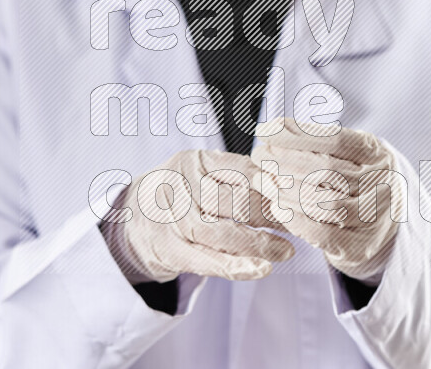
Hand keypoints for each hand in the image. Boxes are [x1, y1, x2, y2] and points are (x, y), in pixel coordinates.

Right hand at [101, 150, 294, 282]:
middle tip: (300, 223)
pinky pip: (206, 260)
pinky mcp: (168, 250)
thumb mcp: (200, 171)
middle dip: (274, 214)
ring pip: (223, 232)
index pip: (244, 170)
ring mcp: (172, 220)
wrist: (129, 220)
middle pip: (237, 200)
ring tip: (286, 250)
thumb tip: (288, 182)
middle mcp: (180, 187)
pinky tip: (261, 269)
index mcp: (194, 161)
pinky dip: (236, 266)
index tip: (301, 195)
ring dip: (261, 243)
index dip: (276, 184)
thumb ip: (236, 174)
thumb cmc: (181, 194)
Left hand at [251, 118, 404, 282]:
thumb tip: (273, 127)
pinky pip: (321, 233)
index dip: (296, 134)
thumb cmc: (354, 178)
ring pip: (323, 203)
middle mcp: (381, 185)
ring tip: (262, 179)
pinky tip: (276, 206)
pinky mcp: (358, 245)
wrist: (383, 221)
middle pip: (326, 170)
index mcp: (378, 154)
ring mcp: (373, 217)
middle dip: (285, 161)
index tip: (265, 130)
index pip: (335, 140)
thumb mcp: (346, 152)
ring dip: (285, 190)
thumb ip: (316, 139)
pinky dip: (294, 219)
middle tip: (258, 155)